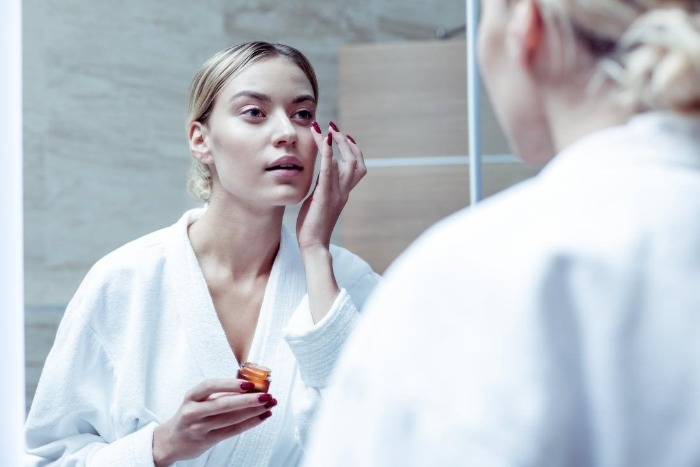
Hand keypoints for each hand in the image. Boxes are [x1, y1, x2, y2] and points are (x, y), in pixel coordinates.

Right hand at [152, 379, 276, 465]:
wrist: (170, 441)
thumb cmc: (190, 416)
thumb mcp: (197, 400)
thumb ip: (219, 394)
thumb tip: (250, 386)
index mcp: (192, 396)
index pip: (210, 386)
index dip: (230, 384)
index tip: (249, 384)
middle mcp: (193, 411)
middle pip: (223, 404)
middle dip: (248, 399)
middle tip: (266, 395)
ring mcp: (199, 427)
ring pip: (230, 419)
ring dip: (253, 411)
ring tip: (269, 404)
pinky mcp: (206, 440)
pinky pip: (232, 431)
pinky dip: (249, 423)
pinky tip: (261, 417)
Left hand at [296, 121, 366, 251]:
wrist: (313, 245)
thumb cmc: (312, 227)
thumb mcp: (318, 202)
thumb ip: (323, 187)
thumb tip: (322, 174)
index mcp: (343, 193)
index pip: (355, 168)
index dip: (353, 151)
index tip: (344, 136)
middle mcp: (344, 191)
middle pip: (356, 162)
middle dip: (347, 143)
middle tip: (335, 128)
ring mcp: (337, 193)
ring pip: (347, 163)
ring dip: (338, 143)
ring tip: (329, 129)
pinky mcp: (326, 195)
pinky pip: (330, 170)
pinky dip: (328, 153)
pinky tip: (324, 139)